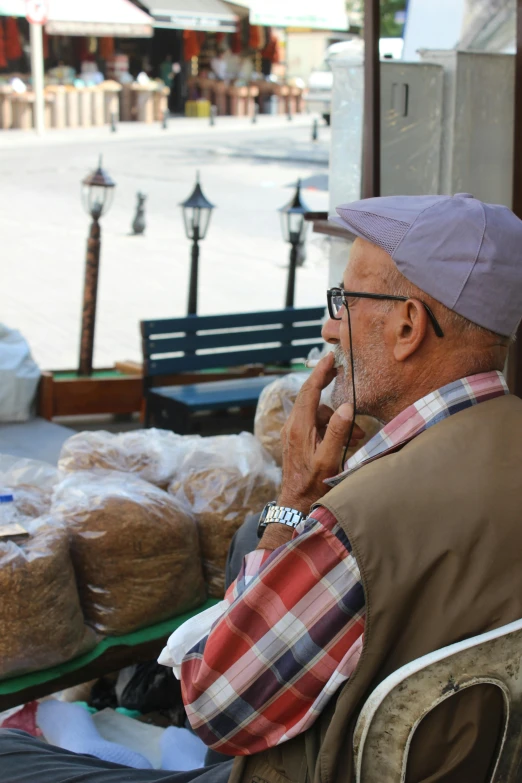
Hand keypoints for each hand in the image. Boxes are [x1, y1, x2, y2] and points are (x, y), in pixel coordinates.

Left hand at [277, 353, 364, 514]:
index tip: (330, 356)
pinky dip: (331, 428)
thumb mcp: (328, 459)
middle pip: (310, 395)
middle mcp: (293, 425)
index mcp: (299, 426)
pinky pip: (315, 424)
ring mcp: (293, 432)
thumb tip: (346, 406)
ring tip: (357, 435)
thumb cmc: (313, 484)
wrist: (295, 503)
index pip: (309, 391)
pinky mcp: (297, 440)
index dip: (320, 372)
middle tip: (340, 371)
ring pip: (317, 413)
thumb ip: (337, 432)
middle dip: (326, 384)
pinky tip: (346, 441)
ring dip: (337, 418)